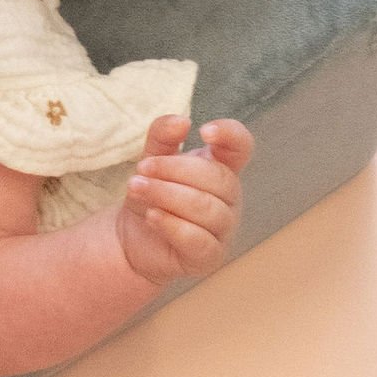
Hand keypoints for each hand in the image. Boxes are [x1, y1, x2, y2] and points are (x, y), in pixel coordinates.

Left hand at [115, 116, 252, 286]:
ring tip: (136, 188)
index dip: (230, 135)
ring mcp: (223, 230)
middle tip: (142, 167)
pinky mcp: (210, 256)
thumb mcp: (153, 158)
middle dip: (175, 170)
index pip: (241, 146)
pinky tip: (151, 216)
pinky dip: (171, 225)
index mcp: (221, 168)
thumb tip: (181, 121)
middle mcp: (229, 198)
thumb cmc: (153, 192)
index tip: (204, 131)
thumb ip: (163, 136)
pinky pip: (198, 240)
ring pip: (206, 208)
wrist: (134, 237)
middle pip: (218, 178)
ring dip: (166, 195)